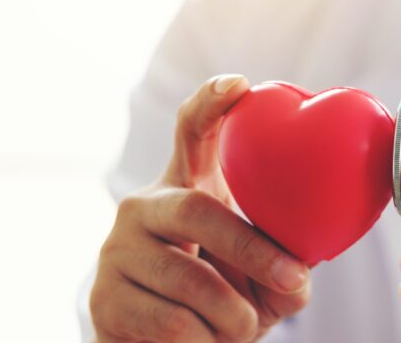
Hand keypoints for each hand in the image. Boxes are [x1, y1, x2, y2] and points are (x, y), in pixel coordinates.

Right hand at [90, 75, 310, 342]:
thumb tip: (298, 270)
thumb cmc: (216, 306)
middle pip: (195, 208)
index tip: (240, 84)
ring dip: (233, 316)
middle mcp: (142, 208)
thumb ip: (284, 269)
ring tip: (240, 330)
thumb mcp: (258, 283)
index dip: (212, 104)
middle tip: (292, 278)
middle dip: (251, 247)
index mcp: (183, 190)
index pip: (189, 133)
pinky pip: (172, 322)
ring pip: (190, 277)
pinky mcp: (103, 297)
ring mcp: (116, 250)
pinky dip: (205, 342)